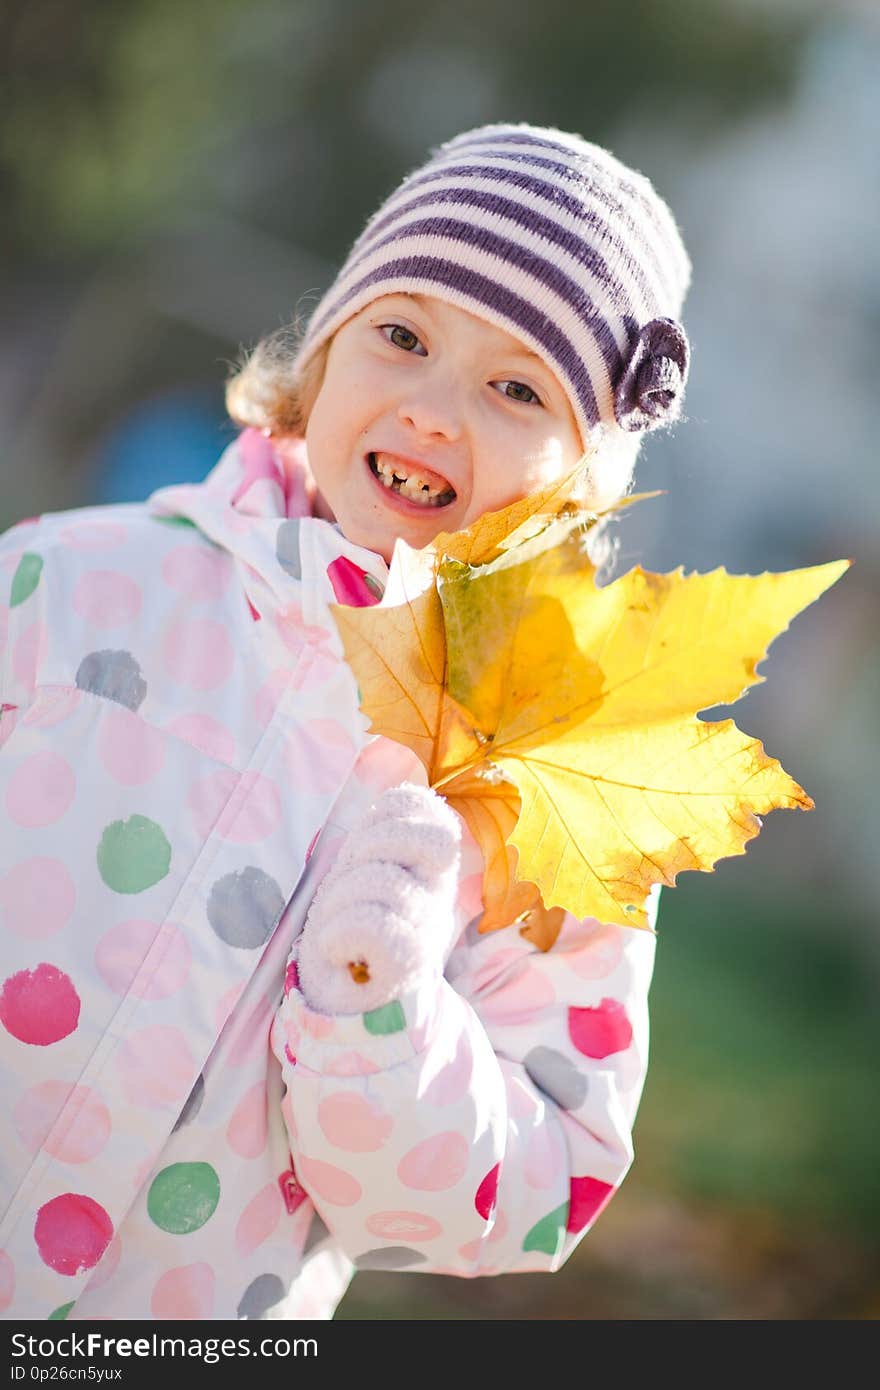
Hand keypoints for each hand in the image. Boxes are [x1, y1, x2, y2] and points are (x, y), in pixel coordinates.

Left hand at [295, 783, 461, 1014]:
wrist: (346, 1007)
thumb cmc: (348, 933)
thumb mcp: (363, 874)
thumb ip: (380, 838)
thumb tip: (402, 795)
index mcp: (428, 868)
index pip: (430, 812)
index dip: (393, 811)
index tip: (366, 838)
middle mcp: (437, 895)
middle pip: (431, 839)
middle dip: (375, 843)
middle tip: (350, 876)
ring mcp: (427, 930)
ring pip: (384, 881)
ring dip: (339, 899)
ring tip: (335, 924)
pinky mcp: (408, 966)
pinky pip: (371, 926)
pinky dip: (339, 934)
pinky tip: (335, 949)